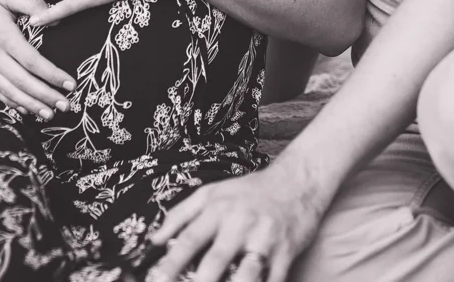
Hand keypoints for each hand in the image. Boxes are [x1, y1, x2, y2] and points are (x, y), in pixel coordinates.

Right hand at [0, 0, 75, 119]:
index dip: (53, 75)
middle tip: (66, 106)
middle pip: (23, 83)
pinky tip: (27, 109)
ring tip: (50, 113)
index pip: (33, 62)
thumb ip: (33, 3)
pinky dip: (12, 103)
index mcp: (3, 36)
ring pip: (10, 92)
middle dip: (47, 97)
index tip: (71, 84)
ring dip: (31, 105)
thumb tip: (55, 20)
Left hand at [146, 163, 330, 281]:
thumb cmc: (250, 191)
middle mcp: (240, 224)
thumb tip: (155, 239)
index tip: (156, 280)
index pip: (189, 239)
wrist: (297, 181)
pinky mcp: (286, 253)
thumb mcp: (212, 193)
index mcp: (218, 210)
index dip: (171, 263)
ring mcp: (264, 240)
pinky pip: (274, 281)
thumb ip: (180, 214)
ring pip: (247, 274)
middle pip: (216, 260)